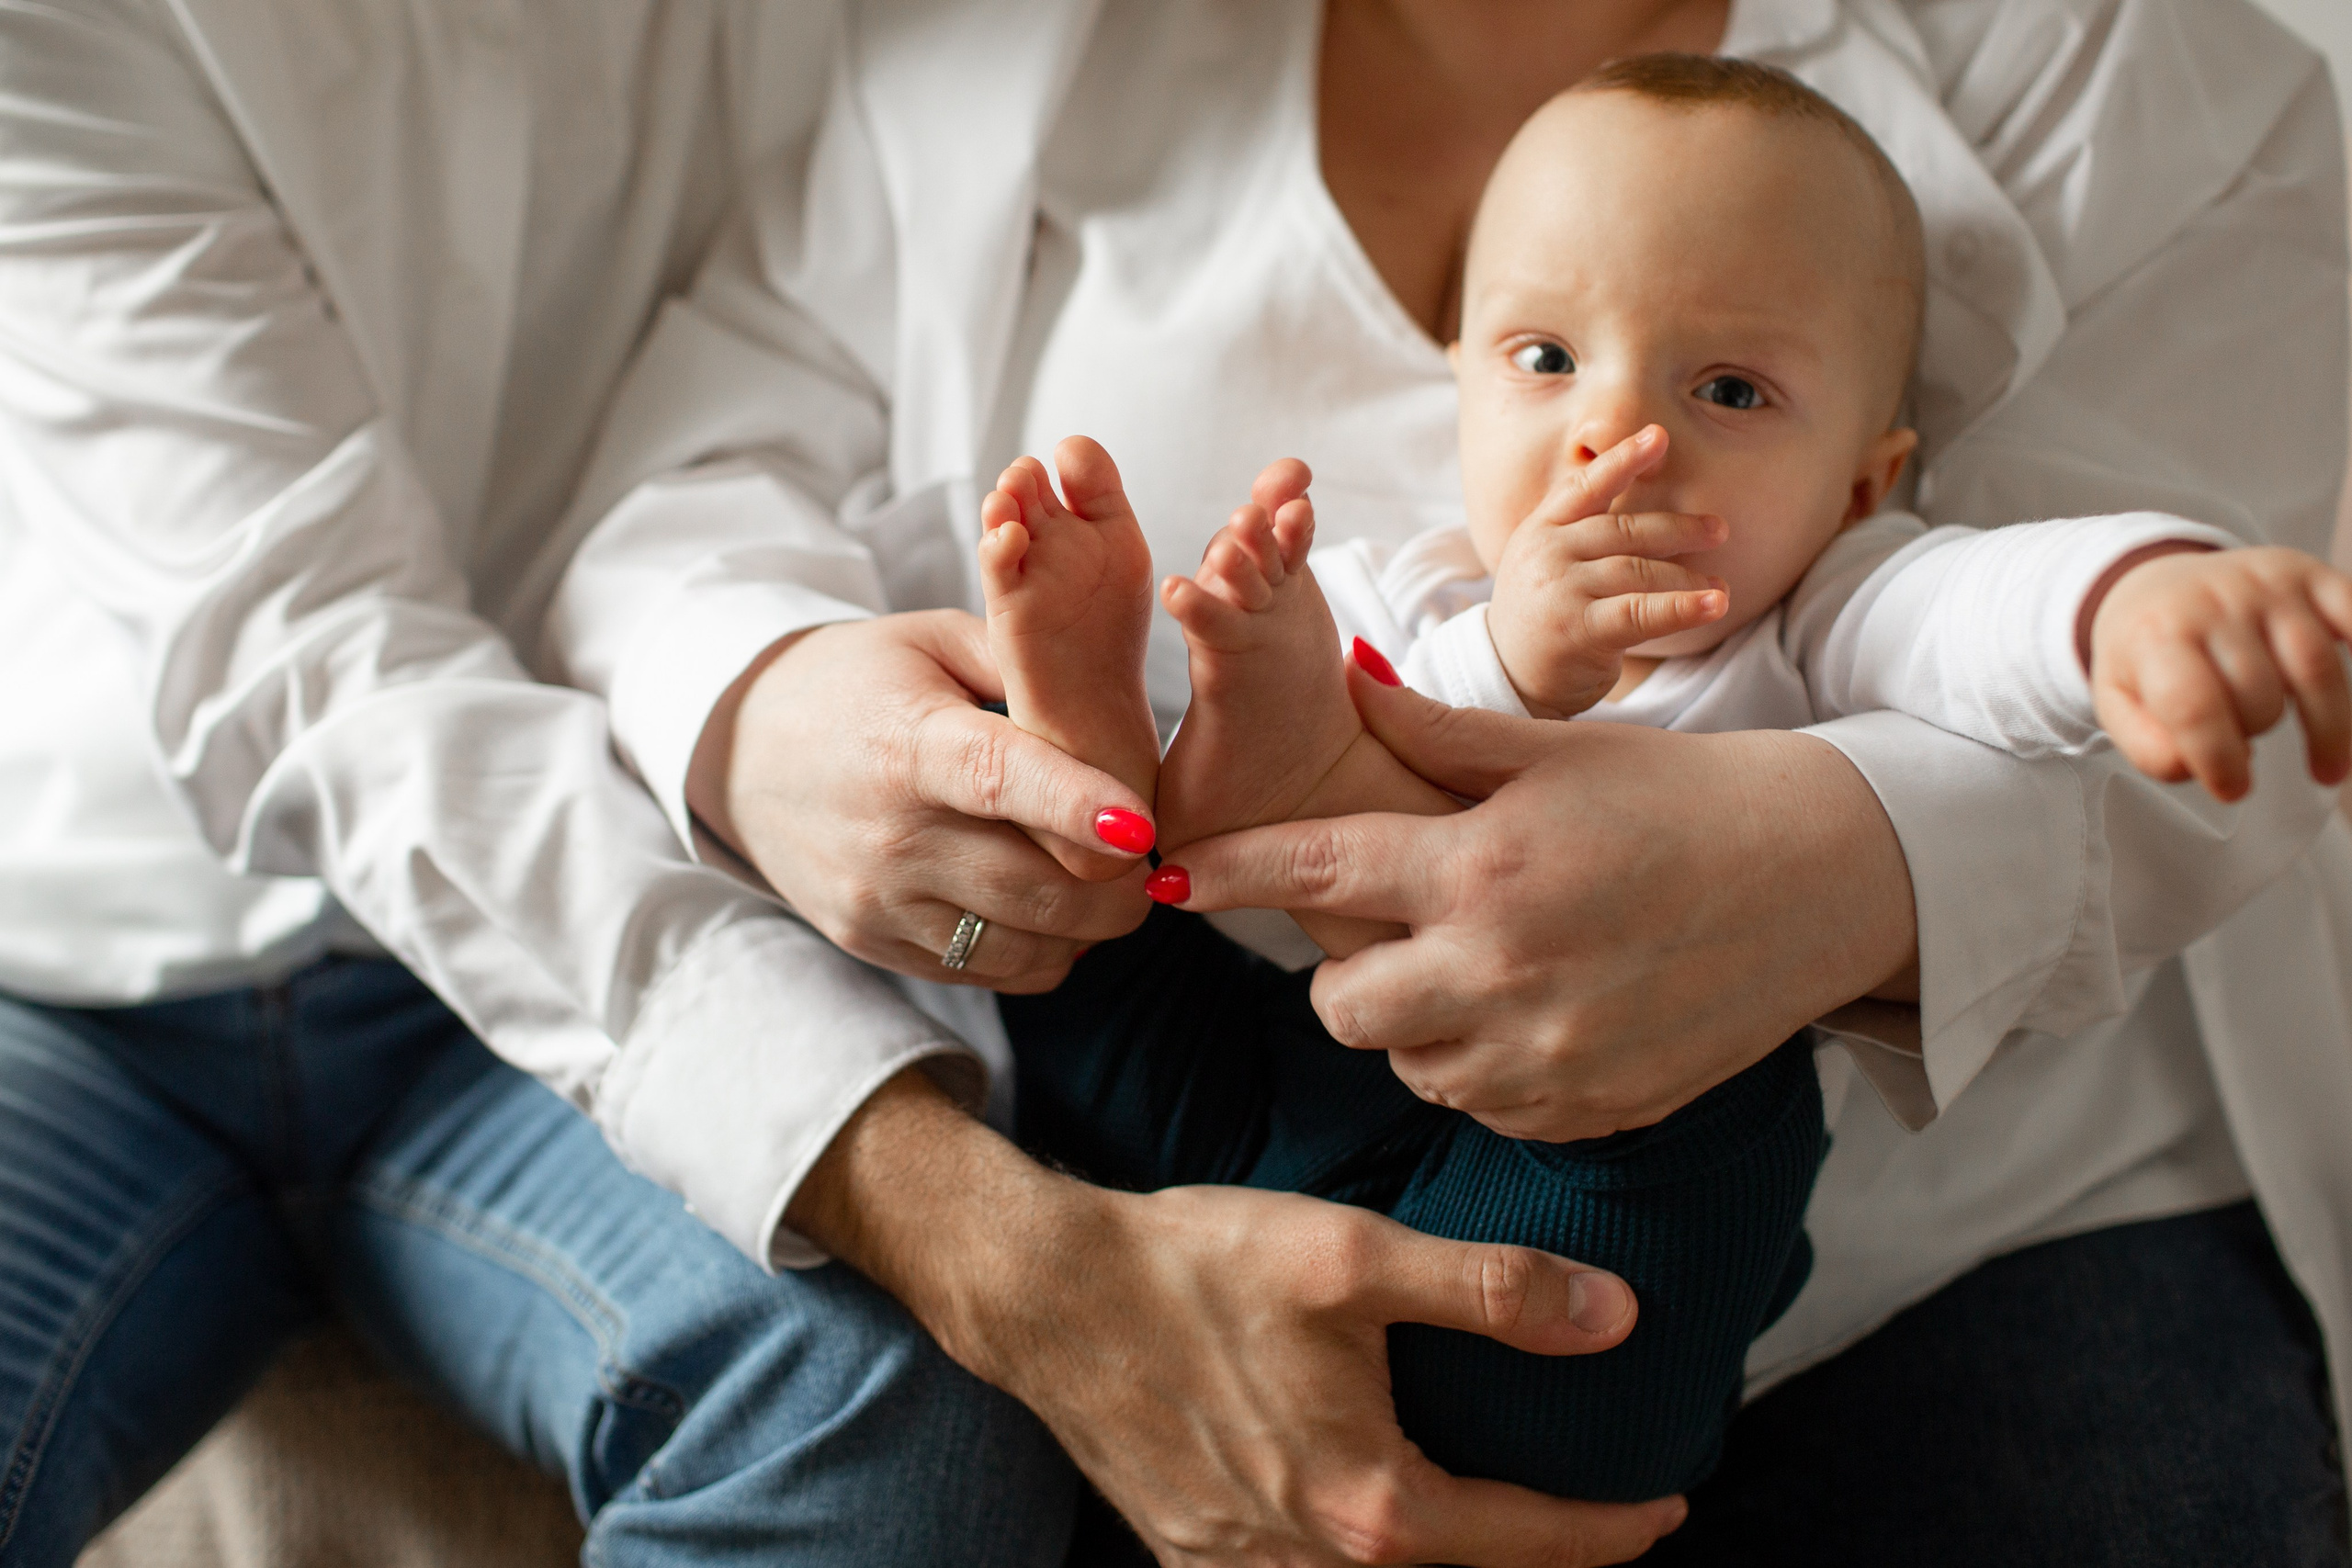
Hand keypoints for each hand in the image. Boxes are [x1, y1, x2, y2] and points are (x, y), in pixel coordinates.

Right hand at [687, 610, 1153, 991]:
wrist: (743, 753)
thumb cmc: (859, 683)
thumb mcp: (929, 640)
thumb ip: (1023, 658)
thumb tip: (1118, 700)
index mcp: (907, 744)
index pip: (996, 779)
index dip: (1075, 805)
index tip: (1143, 827)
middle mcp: (889, 835)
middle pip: (1032, 887)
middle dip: (1118, 888)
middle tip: (1154, 863)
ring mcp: (879, 901)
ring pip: (1022, 947)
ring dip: (1088, 928)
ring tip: (1109, 886)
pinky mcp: (875, 944)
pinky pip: (990, 973)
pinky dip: (1041, 952)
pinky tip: (1053, 910)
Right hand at [792, 1071, 1688, 1567]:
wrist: (1049, 1295)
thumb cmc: (1196, 1267)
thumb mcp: (1353, 1256)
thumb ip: (1491, 1288)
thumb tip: (1615, 1315)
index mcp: (1370, 1504)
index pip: (1532, 1544)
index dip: (1614, 1532)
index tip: (1667, 1507)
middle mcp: (1311, 1559)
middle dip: (1538, 1561)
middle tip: (1596, 1522)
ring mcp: (1245, 1567)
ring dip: (1450, 1561)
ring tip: (1495, 1520)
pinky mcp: (1196, 1552)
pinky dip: (1364, 1557)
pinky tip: (1369, 1508)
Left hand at [1150, 668, 1916, 1140]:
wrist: (1824, 880)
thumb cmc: (1682, 797)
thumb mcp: (1553, 753)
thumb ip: (1432, 740)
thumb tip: (1343, 683)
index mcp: (1481, 871)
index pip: (1311, 876)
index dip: (1223, 874)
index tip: (1163, 877)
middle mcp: (1501, 975)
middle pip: (1338, 1006)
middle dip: (1343, 971)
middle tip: (1396, 930)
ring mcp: (1545, 1059)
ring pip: (1406, 1065)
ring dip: (1414, 1022)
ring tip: (1481, 963)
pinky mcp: (1585, 1113)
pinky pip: (1479, 1107)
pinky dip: (1480, 1067)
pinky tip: (1535, 1010)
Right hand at [1487, 427, 1728, 717]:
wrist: (1506, 677)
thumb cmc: (1541, 617)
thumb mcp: (1547, 564)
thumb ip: (1583, 534)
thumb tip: (1651, 516)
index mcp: (1541, 529)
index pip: (1586, 486)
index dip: (1623, 459)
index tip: (1658, 437)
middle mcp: (1548, 552)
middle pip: (1625, 530)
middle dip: (1678, 529)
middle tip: (1718, 530)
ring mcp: (1561, 589)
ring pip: (1639, 570)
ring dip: (1688, 576)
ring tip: (1720, 587)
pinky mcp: (1578, 629)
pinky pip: (1641, 611)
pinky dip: (1683, 606)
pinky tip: (1716, 604)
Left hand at [2086, 543, 2351, 801]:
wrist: (2153, 584)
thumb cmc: (2145, 655)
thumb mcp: (2118, 704)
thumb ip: (2150, 748)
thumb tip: (2203, 768)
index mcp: (2155, 637)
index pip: (2194, 707)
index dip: (2219, 760)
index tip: (2233, 789)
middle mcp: (2211, 603)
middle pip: (2258, 692)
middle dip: (2256, 729)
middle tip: (2244, 734)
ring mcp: (2263, 585)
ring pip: (2315, 667)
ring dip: (2329, 728)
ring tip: (2327, 769)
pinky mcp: (2308, 574)